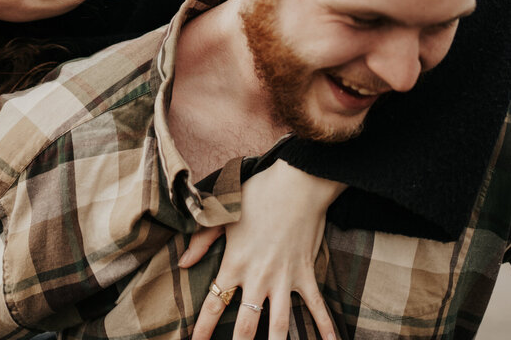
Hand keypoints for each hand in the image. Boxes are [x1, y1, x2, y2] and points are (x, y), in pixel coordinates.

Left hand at [182, 160, 343, 339]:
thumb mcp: (223, 213)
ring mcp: (284, 280)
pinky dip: (326, 328)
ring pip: (281, 325)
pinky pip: (317, 307)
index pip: (215, 305)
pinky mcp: (305, 275)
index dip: (204, 330)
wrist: (297, 185)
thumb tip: (184, 263)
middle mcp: (258, 278)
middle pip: (247, 326)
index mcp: (235, 264)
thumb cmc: (257, 195)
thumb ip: (201, 240)